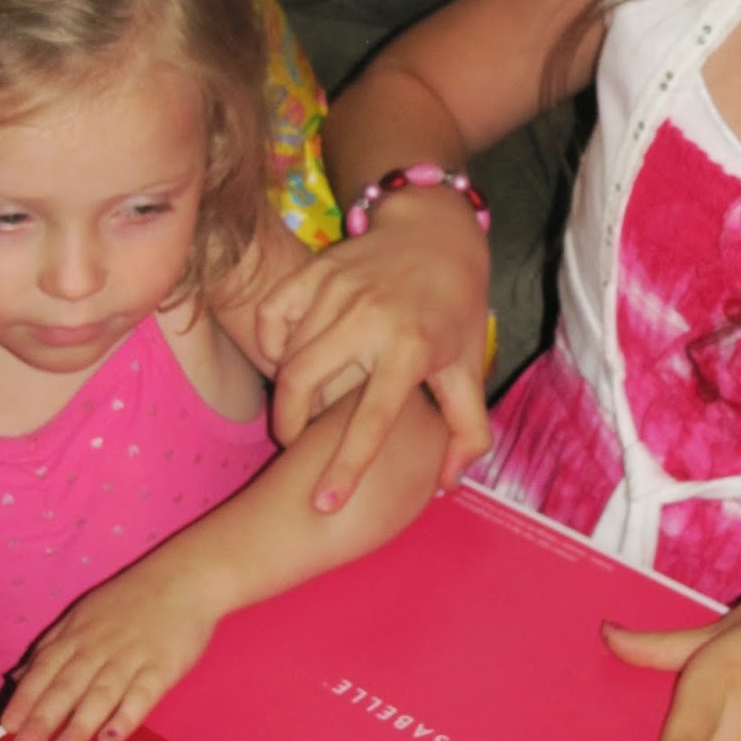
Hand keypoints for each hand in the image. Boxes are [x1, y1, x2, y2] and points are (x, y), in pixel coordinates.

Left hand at [0, 561, 221, 740]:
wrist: (186, 576)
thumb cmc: (132, 598)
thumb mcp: (84, 614)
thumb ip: (53, 647)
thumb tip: (18, 680)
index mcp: (78, 634)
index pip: (46, 668)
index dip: (26, 698)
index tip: (7, 727)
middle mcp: (100, 647)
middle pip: (68, 684)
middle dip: (44, 717)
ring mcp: (132, 656)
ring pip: (102, 692)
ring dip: (81, 723)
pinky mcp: (163, 666)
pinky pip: (142, 694)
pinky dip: (127, 715)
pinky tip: (112, 737)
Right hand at [257, 196, 490, 510]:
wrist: (437, 235)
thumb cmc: (454, 311)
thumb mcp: (469, 369)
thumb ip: (467, 431)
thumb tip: (446, 486)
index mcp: (410, 349)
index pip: (371, 420)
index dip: (346, 467)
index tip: (323, 505)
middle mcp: (370, 318)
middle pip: (304, 385)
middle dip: (291, 427)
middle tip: (298, 444)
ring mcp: (337, 291)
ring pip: (286, 358)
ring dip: (286, 393)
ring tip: (299, 407)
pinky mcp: (314, 272)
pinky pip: (272, 317)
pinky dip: (271, 344)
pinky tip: (289, 357)